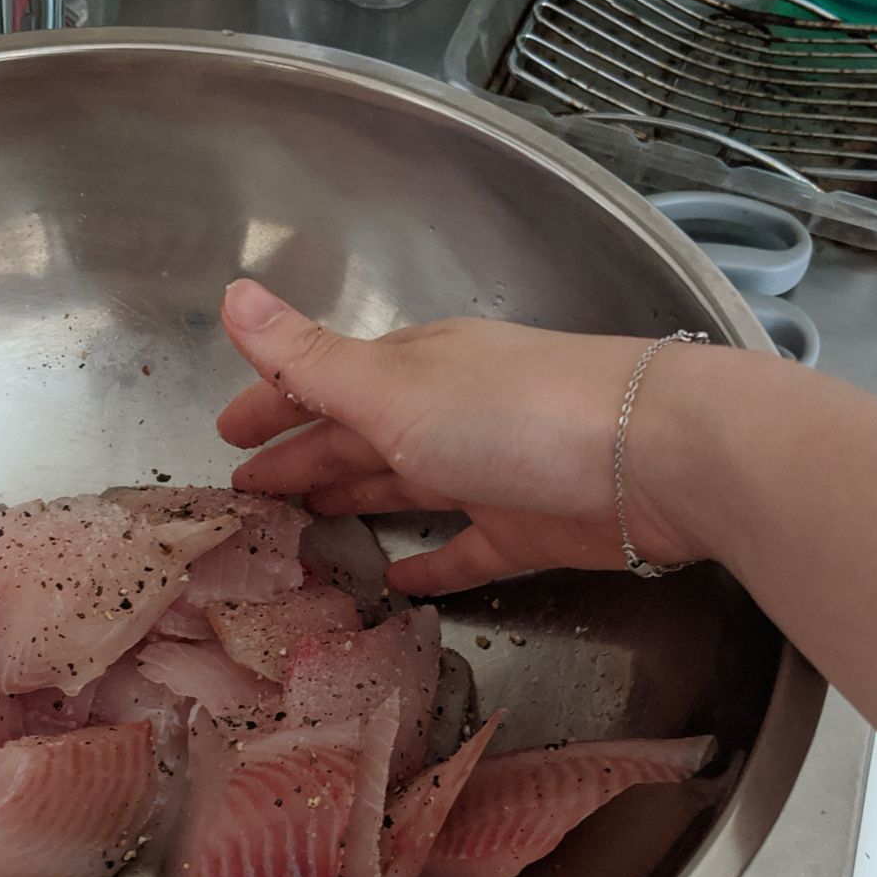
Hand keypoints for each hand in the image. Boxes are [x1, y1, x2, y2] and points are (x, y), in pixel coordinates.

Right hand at [214, 280, 708, 593]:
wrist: (653, 456)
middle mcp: (448, 412)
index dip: (271, 405)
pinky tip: (397, 582)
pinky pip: (464, 549)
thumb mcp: (392, 386)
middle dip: (303, 455)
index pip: (323, 382)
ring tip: (302, 526)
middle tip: (248, 490)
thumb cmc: (514, 414)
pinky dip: (429, 563)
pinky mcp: (530, 530)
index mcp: (411, 369)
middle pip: (359, 435)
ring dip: (354, 500)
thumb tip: (231, 295)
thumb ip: (309, 358)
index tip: (224, 434)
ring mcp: (491, 471)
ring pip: (404, 486)